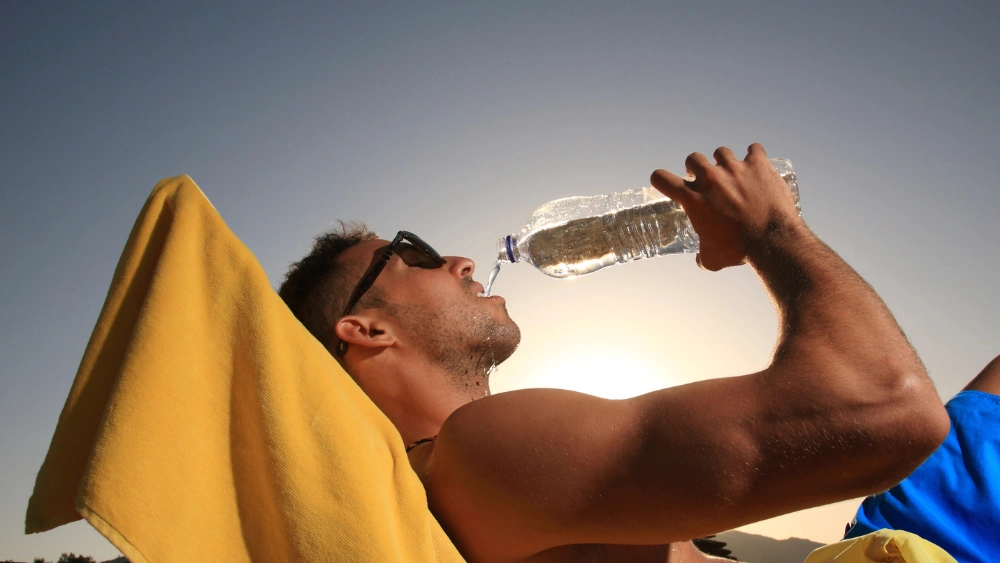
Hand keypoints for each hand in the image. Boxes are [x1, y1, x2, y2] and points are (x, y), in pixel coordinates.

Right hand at [650, 144, 802, 270]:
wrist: (772, 240)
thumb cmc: (738, 249)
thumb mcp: (713, 258)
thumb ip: (703, 256)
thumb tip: (701, 259)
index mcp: (693, 198)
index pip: (662, 179)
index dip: (661, 179)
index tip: (666, 182)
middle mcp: (710, 178)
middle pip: (693, 158)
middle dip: (696, 167)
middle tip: (705, 179)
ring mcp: (734, 168)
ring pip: (721, 152)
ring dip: (724, 162)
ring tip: (733, 173)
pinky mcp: (758, 165)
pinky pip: (754, 149)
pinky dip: (755, 156)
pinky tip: (757, 166)